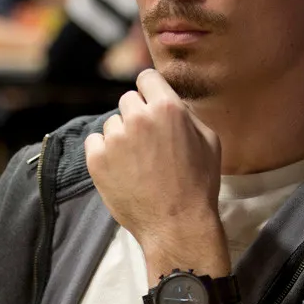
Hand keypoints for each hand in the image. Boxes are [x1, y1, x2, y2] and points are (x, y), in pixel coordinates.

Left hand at [85, 68, 228, 281]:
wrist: (176, 225)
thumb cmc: (198, 185)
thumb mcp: (209, 141)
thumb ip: (185, 114)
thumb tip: (168, 101)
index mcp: (167, 108)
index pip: (146, 78)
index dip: (150, 91)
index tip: (151, 104)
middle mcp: (138, 118)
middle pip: (127, 100)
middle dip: (137, 116)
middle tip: (148, 142)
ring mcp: (114, 139)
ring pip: (112, 124)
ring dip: (121, 137)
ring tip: (137, 163)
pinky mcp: (96, 160)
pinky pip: (94, 143)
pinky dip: (104, 153)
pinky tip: (121, 170)